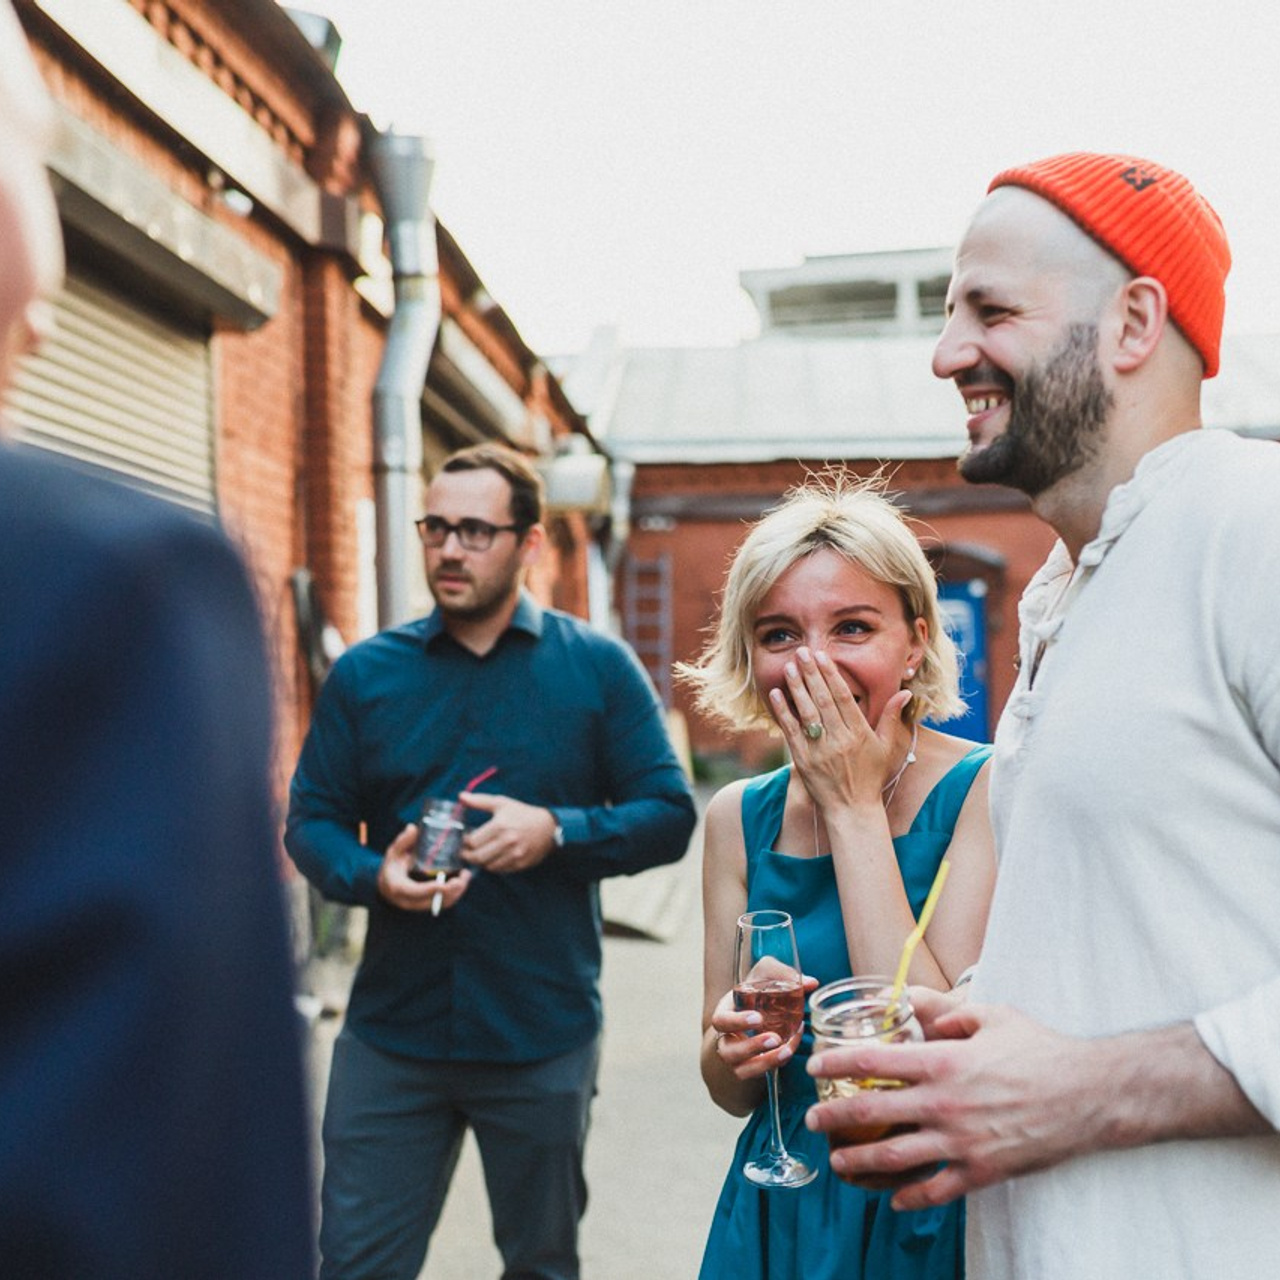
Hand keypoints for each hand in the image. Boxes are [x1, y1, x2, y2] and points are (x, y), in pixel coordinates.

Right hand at [376, 824, 473, 911]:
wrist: (387, 886)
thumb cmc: (391, 868)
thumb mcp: (393, 853)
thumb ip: (403, 841)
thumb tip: (412, 828)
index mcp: (399, 888)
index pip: (416, 891)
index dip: (431, 889)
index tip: (445, 884)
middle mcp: (409, 901)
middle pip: (433, 901)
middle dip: (450, 891)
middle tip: (463, 877)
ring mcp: (418, 905)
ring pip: (440, 904)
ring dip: (456, 893)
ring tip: (466, 876)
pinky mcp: (427, 905)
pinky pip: (442, 903)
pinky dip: (454, 894)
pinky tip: (462, 882)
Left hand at [459, 792, 556, 873]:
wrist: (547, 827)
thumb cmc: (521, 813)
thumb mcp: (501, 803)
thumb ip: (479, 801)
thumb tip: (460, 796)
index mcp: (500, 825)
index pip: (473, 842)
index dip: (465, 843)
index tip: (464, 840)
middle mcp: (508, 841)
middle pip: (478, 857)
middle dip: (468, 856)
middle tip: (465, 852)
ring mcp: (515, 854)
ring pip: (488, 866)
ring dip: (481, 862)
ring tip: (479, 854)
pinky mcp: (521, 864)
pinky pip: (500, 870)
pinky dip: (493, 866)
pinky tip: (492, 857)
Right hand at [710, 974, 818, 1079]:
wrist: (749, 1014)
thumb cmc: (754, 992)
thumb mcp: (762, 976)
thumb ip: (782, 975)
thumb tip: (812, 983)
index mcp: (724, 1013)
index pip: (720, 1021)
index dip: (737, 1022)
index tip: (758, 1018)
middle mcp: (726, 1038)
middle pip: (728, 1051)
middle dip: (751, 1047)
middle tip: (775, 1038)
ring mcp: (736, 1058)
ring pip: (741, 1070)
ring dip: (764, 1062)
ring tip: (785, 1051)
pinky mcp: (749, 1069)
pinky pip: (756, 1075)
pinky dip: (773, 1066)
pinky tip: (788, 1052)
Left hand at [769, 647, 912, 812]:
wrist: (851, 810)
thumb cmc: (871, 777)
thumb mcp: (886, 747)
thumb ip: (892, 717)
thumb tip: (905, 691)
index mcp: (859, 733)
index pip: (843, 697)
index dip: (831, 675)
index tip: (822, 656)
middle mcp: (839, 739)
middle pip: (823, 700)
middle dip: (811, 673)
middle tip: (802, 652)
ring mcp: (820, 749)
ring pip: (807, 712)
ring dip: (797, 687)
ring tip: (789, 666)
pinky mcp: (803, 760)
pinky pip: (791, 731)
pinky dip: (784, 712)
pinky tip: (777, 694)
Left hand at [805, 1000, 1102, 1207]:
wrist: (1090, 1095)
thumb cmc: (1041, 1050)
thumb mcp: (991, 1015)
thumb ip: (945, 1010)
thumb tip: (908, 999)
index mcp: (942, 1062)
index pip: (873, 1062)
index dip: (836, 1065)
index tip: (815, 1069)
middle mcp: (943, 1103)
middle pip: (870, 1114)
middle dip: (833, 1119)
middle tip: (813, 1122)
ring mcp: (961, 1142)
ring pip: (894, 1159)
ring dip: (858, 1163)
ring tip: (838, 1164)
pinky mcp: (982, 1172)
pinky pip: (935, 1190)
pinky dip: (909, 1198)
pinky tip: (893, 1200)